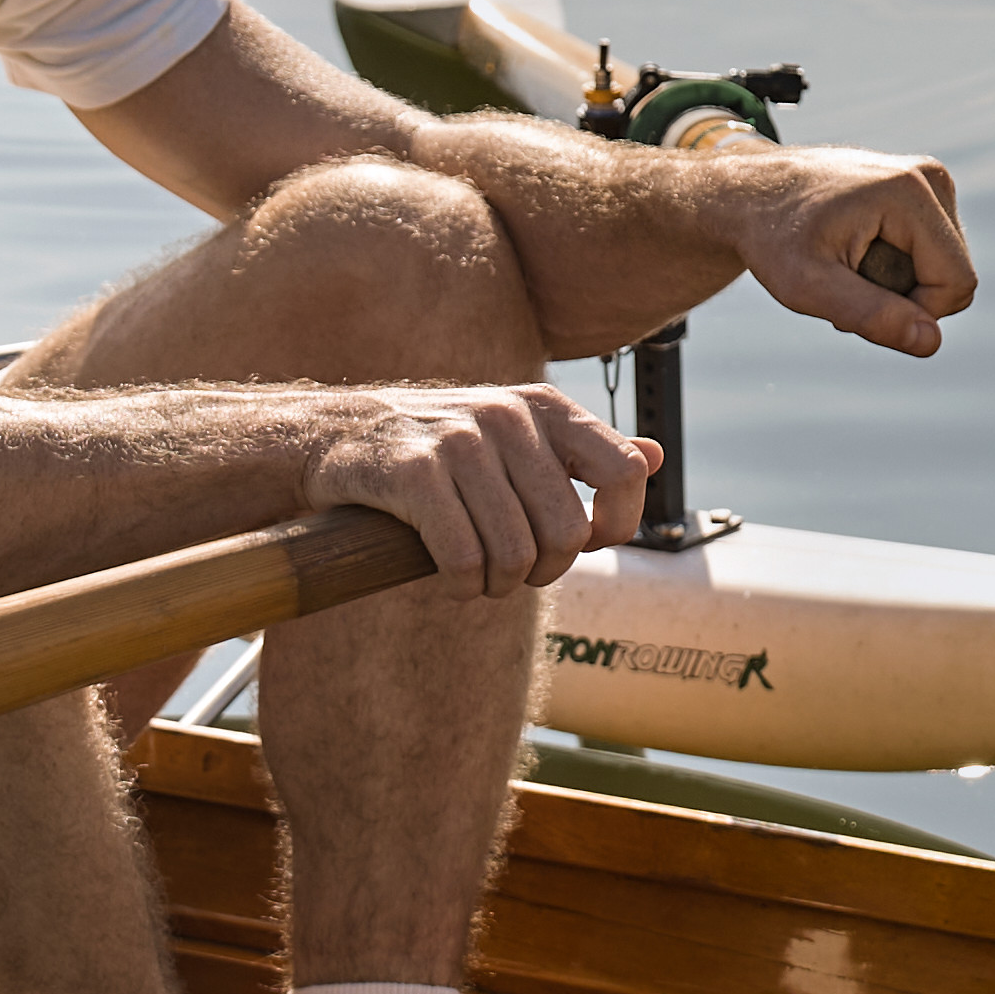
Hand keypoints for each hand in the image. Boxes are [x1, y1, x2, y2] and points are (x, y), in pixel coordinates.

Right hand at [311, 379, 649, 589]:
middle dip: (545, 571)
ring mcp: (459, 441)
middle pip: (568, 533)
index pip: (625, 472)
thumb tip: (656, 456)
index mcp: (544, 407)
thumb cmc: (439, 447)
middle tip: (514, 570)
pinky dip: (462, 586)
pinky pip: (463, 559)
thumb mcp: (516, 435)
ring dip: (499, 585)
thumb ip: (584, 451)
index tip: (581, 543)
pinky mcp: (413, 473)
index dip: (614, 526)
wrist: (338, 434)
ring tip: (480, 576)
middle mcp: (507, 416)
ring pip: (517, 554)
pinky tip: (451, 580)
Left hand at [719, 141, 979, 360]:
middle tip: (843, 286)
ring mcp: (927, 179)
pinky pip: (932, 250)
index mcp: (911, 193)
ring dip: (898, 285)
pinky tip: (855, 255)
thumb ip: (870, 314)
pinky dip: (897, 266)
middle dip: (903, 298)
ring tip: (845, 270)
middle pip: (953, 275)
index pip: (956, 284)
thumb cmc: (772, 237)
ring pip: (944, 266)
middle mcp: (929, 177)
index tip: (856, 307)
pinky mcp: (920, 188)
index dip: (915, 314)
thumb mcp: (808, 286)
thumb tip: (930, 342)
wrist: (749, 192)